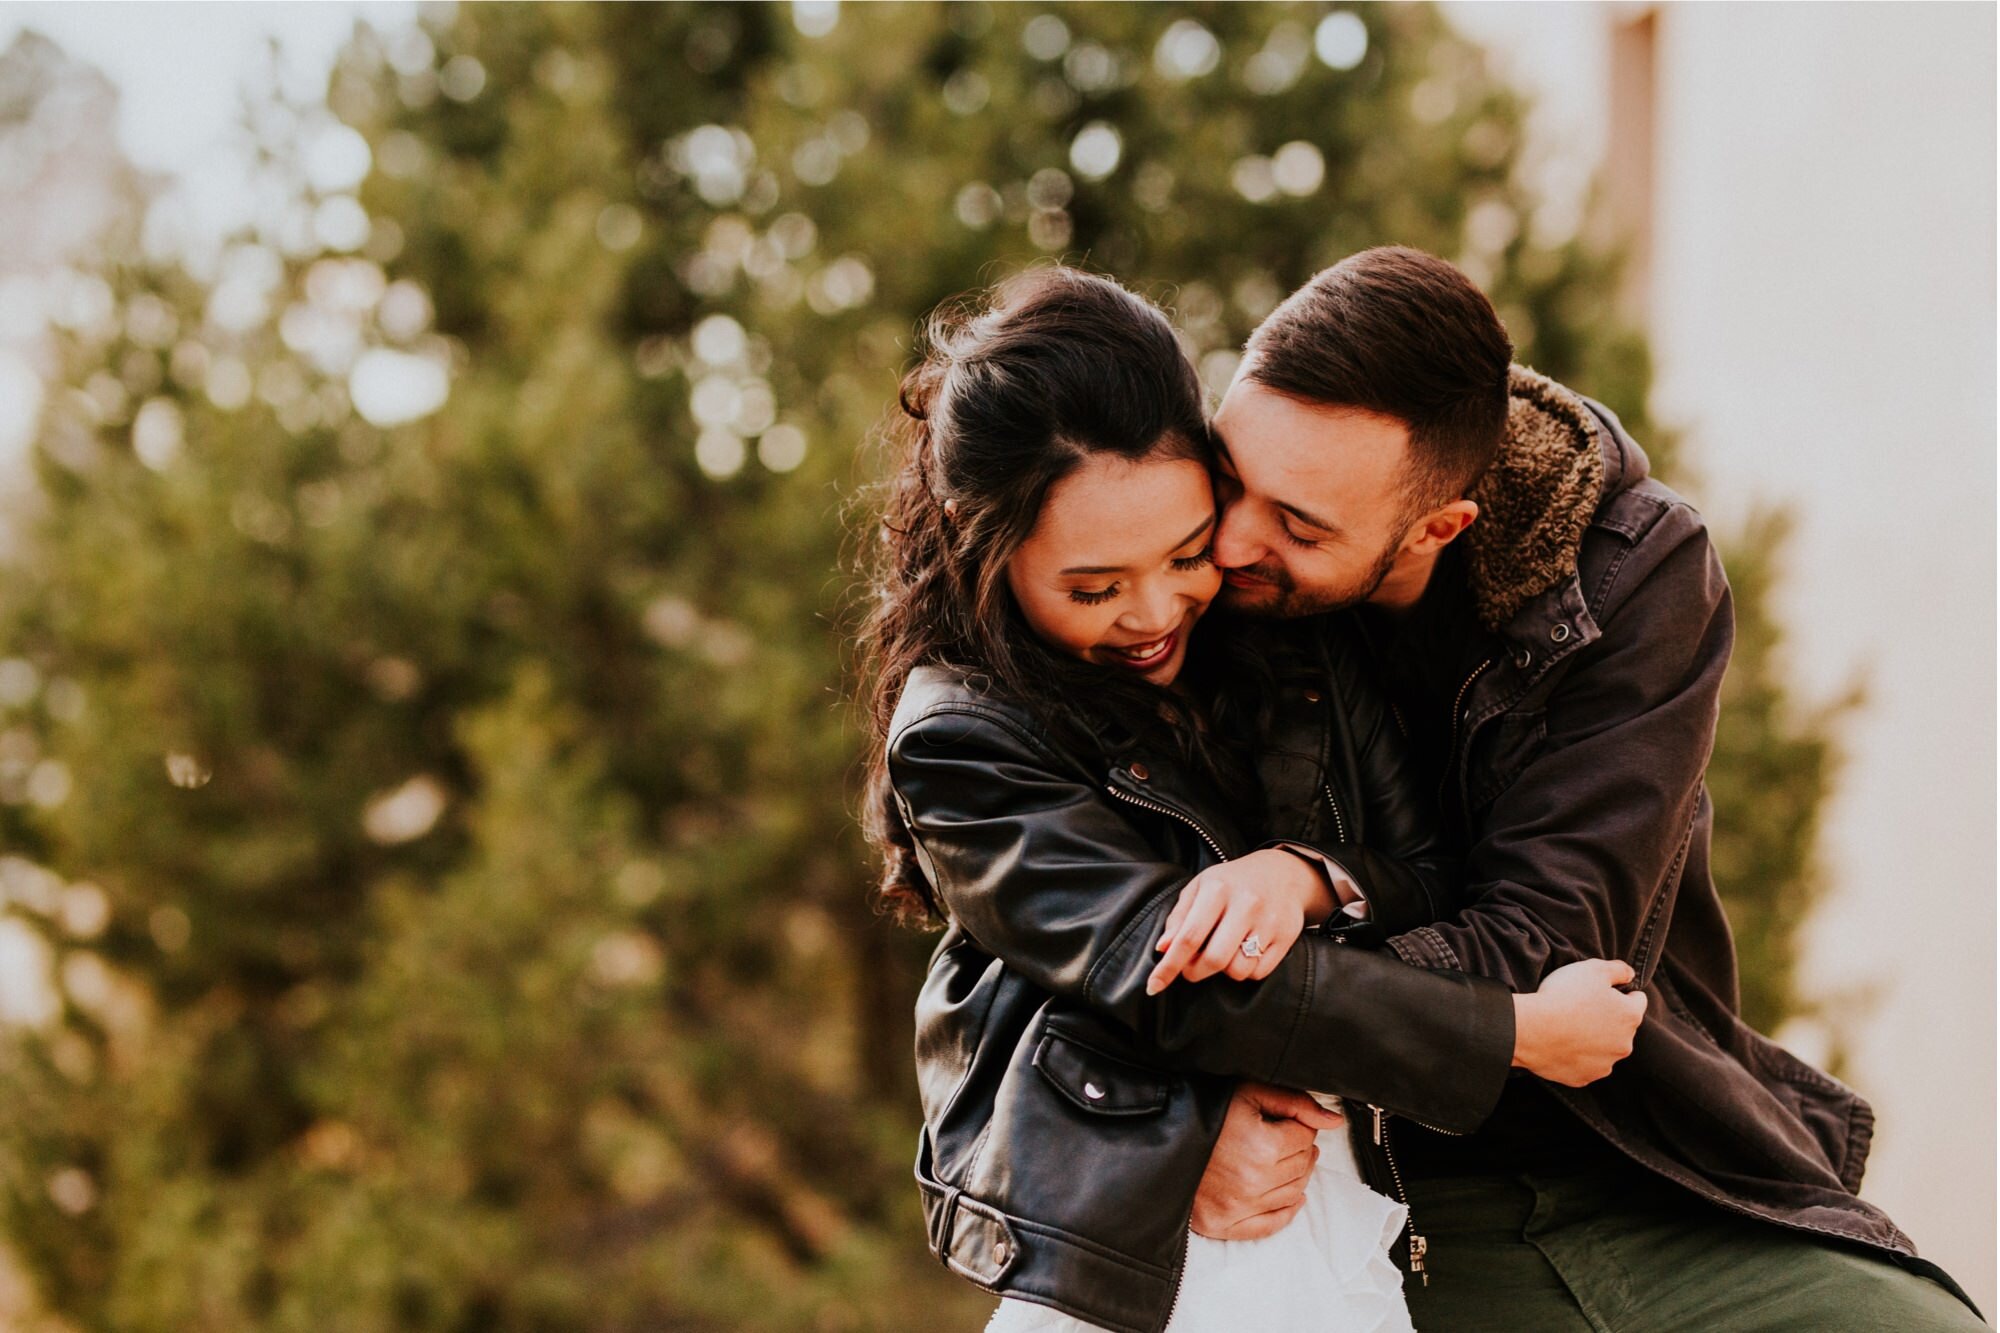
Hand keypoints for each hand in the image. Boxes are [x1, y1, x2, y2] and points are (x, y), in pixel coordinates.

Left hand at [1146, 849, 1325, 993]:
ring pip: (1238, 970)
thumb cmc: (1231, 883)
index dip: (1169, 965)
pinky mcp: (1286, 936)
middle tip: (1191, 967)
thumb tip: (1163, 948)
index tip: (1154, 986)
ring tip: (1223, 952)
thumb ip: (1179, 918)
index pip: (1189, 936)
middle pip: (1214, 959)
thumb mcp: (1200, 888)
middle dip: (1195, 972)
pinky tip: (1244, 952)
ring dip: (1223, 971)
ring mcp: (1269, 921)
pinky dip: (1246, 970)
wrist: (1283, 873)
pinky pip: (1259, 972)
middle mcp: (1246, 904)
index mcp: (1218, 889)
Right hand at [1189, 1083, 1343, 1238]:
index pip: (1306, 1138)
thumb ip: (1296, 1104)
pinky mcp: (1224, 1224)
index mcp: (1262, 1146)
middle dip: (1299, 1149)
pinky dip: (1287, 1211)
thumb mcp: (1248, 1094)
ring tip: (1281, 1159)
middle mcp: (1254, 1182)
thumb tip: (1334, 1121)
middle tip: (1283, 1138)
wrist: (1161, 1136)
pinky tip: (1291, 1196)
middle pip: (1302, 1165)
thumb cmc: (1204, 1111)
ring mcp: (1239, 1207)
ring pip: (1293, 1192)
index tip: (1284, 1120)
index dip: (1299, 1125)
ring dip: (1295, 1175)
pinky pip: (1271, 1225)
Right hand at [1512, 959, 1648, 1085]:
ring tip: (1567, 1027)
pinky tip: (1560, 1044)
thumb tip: (1630, 974)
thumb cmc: (1563, 996)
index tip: (1601, 990)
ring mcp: (1604, 1065)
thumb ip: (1619, 969)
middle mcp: (1624, 1044)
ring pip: (1604, 1049)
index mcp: (1630, 1016)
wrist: (1531, 1030)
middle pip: (1621, 1027)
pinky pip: (1584, 1065)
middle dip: (1606, 1018)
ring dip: (1593, 1039)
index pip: (1638, 1000)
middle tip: (1580, 1007)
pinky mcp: (1583, 1078)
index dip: (1620, 992)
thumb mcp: (1593, 969)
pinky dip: (1576, 1056)